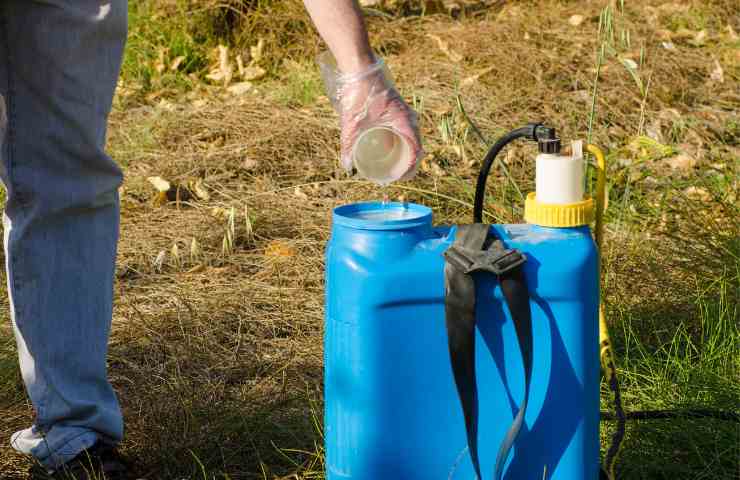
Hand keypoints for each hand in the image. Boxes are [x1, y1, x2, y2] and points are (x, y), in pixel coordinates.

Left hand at [320, 55, 422, 179]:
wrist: (359, 66)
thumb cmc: (358, 92)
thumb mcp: (352, 122)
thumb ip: (348, 144)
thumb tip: (347, 167)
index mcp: (403, 120)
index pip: (416, 149)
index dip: (410, 167)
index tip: (401, 177)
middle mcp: (408, 117)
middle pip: (416, 145)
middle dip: (408, 163)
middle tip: (396, 176)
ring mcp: (404, 112)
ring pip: (412, 137)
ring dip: (406, 152)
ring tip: (395, 165)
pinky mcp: (398, 109)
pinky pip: (406, 130)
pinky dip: (403, 141)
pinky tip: (394, 148)